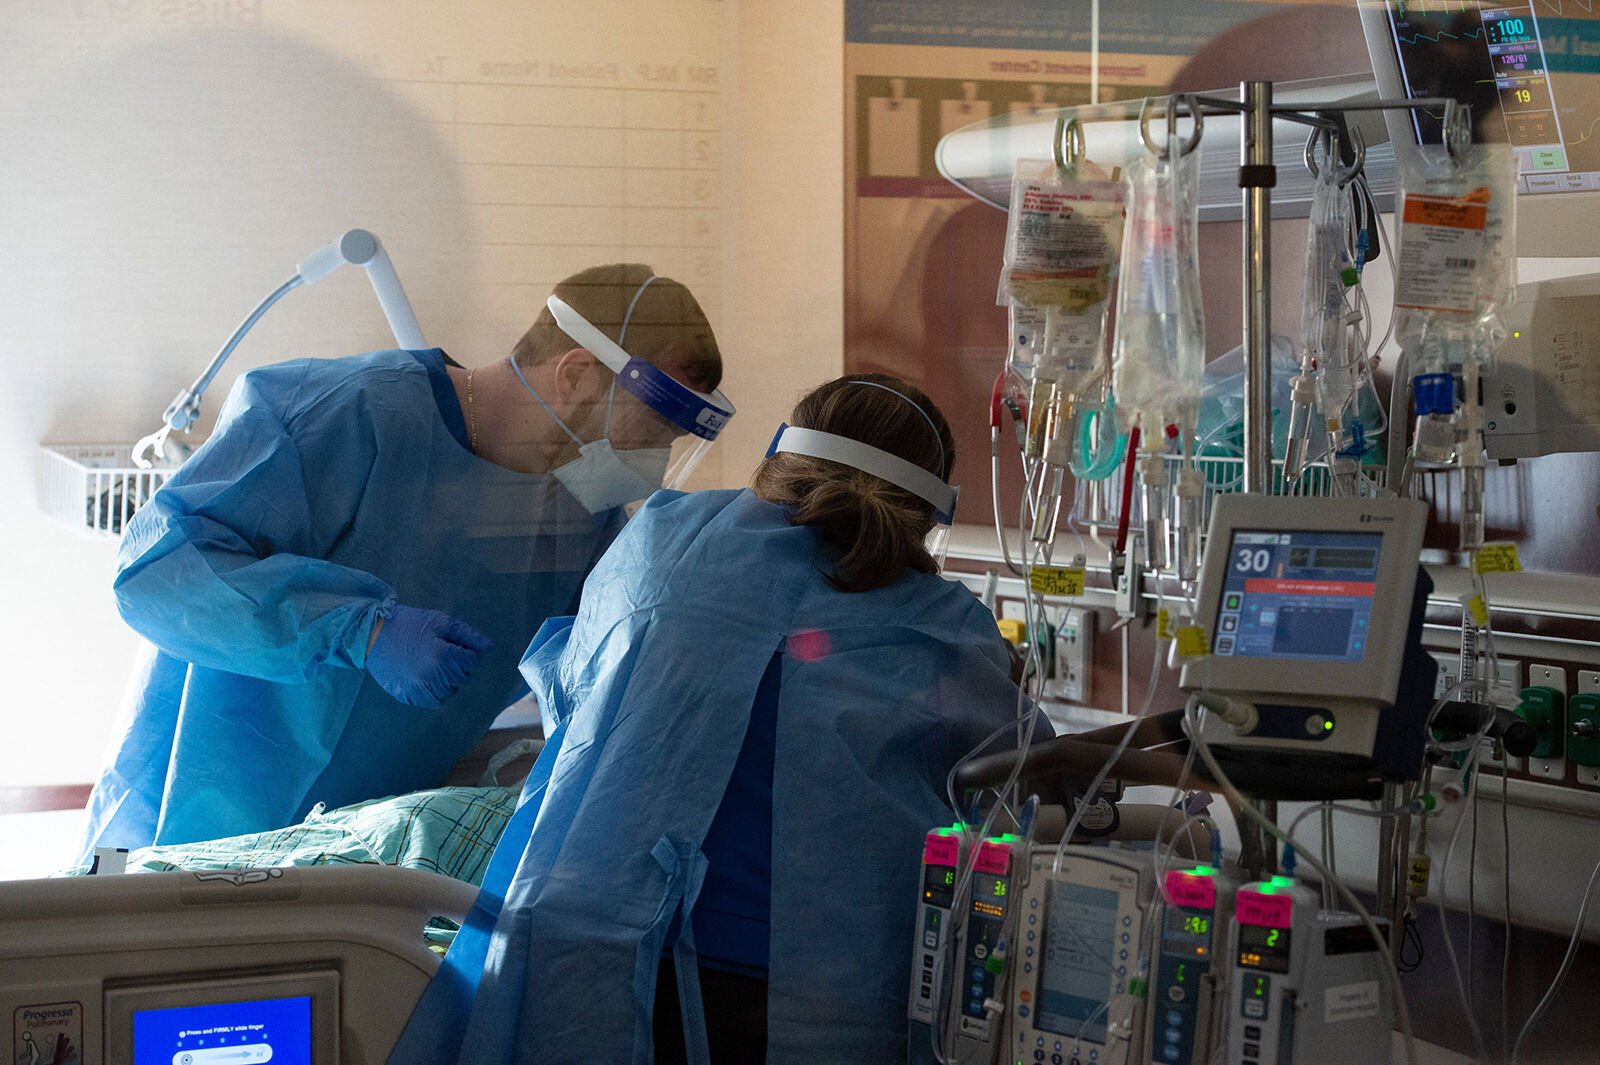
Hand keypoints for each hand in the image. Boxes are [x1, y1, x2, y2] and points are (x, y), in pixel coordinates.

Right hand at [365, 605, 491, 708]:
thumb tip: (490, 647)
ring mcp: (420, 690)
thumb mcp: (441, 622)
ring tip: (431, 664)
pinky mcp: (409, 697)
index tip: (449, 645)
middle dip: (456, 665)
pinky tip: (424, 676)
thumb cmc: (410, 625)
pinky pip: (434, 701)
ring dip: (447, 680)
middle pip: (462, 677)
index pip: (471, 662)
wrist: (374, 636)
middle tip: (438, 652)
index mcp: (443, 656)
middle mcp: (433, 677)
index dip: (464, 652)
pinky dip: (434, 691)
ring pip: (450, 691)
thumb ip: (468, 636)